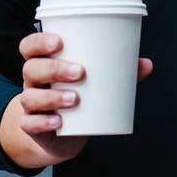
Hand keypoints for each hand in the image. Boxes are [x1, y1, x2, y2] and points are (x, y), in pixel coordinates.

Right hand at [0, 31, 153, 168]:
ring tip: (75, 98)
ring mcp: (30, 105)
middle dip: (54, 68)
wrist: (58, 135)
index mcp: (43, 63)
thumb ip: (118, 73)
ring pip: (31, 97)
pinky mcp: (32, 127)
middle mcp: (33, 82)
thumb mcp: (93, 83)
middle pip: (31, 68)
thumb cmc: (74, 96)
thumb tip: (146, 63)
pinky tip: (58, 122)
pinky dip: (43, 122)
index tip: (59, 42)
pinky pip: (30, 124)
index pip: (30, 46)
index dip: (39, 41)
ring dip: (52, 96)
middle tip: (80, 71)